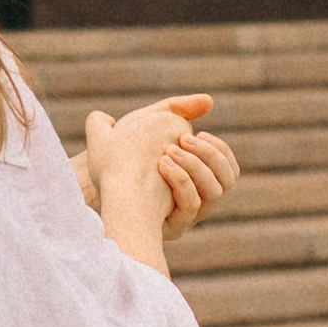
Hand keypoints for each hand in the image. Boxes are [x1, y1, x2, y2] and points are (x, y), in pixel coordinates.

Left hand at [84, 94, 240, 248]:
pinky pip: (191, 208)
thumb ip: (176, 109)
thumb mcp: (149, 124)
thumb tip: (209, 101)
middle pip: (227, 181)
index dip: (221, 151)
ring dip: (195, 166)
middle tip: (182, 139)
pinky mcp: (171, 225)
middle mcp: (200, 200)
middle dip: (208, 155)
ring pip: (214, 194)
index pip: (230, 171)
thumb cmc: (125, 150)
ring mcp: (187, 214)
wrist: (97, 175)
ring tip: (167, 151)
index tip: (199, 133)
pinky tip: (160, 164)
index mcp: (200, 180)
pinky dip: (181, 182)